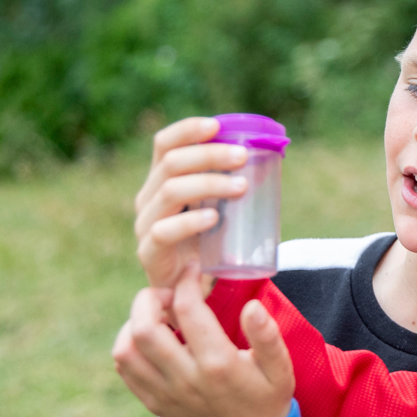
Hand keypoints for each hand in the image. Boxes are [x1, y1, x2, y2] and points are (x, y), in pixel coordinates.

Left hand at [112, 264, 295, 416]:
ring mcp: (165, 394)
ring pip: (126, 350)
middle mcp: (186, 379)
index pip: (188, 310)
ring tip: (157, 315)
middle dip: (150, 298)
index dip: (186, 281)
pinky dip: (129, 346)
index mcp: (219, 364)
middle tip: (167, 293)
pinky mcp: (154, 403)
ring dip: (134, 323)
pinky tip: (151, 338)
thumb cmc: (268, 396)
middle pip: (144, 328)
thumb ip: (267, 336)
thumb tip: (252, 306)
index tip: (193, 271)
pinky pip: (125, 369)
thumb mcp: (281, 367)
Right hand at [134, 117, 249, 288]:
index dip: (187, 130)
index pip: (164, 144)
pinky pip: (164, 231)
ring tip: (241, 187)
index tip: (217, 125)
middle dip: (209, 155)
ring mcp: (145, 225)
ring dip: (208, 184)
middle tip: (242, 156)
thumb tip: (271, 155)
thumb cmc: (208, 243)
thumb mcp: (219, 207)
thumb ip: (232, 183)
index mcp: (161, 180)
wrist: (188, 291)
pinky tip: (213, 218)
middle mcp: (148, 197)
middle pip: (171, 163)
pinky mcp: (149, 253)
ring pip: (170, 192)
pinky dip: (190, 222)